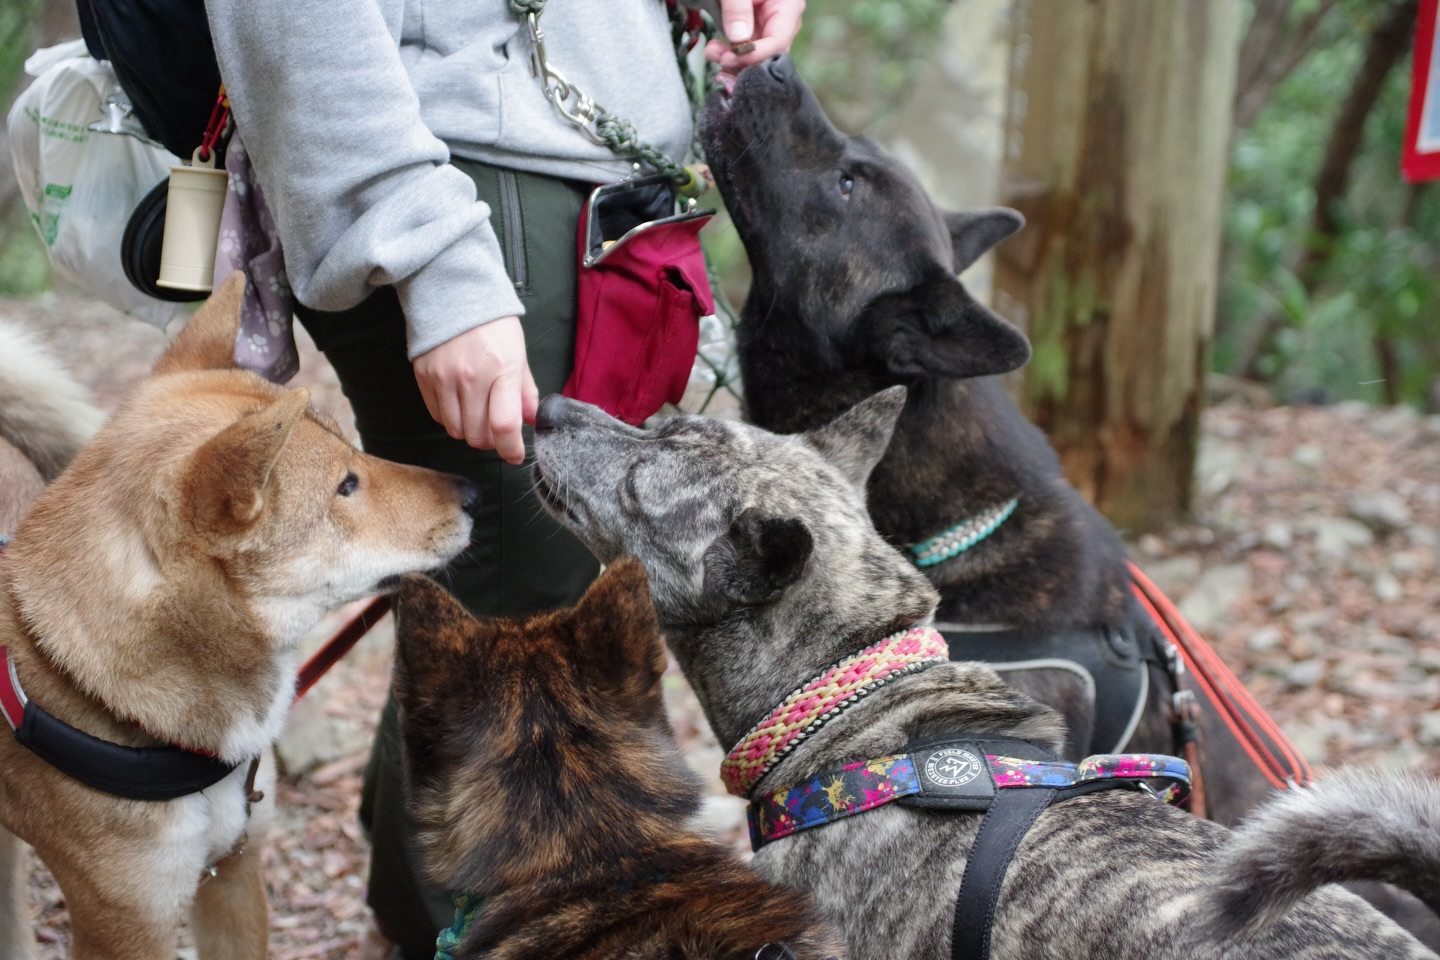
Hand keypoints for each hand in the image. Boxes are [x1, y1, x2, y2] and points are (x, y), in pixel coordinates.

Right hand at [412, 316, 537, 464]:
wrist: (455, 293)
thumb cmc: (493, 325)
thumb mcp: (518, 354)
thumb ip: (525, 391)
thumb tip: (532, 420)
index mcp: (501, 370)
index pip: (505, 425)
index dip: (511, 449)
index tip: (515, 454)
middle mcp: (471, 378)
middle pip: (477, 435)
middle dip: (490, 440)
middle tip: (496, 429)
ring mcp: (444, 379)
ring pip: (455, 430)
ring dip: (468, 430)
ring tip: (477, 414)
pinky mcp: (424, 378)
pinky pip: (437, 415)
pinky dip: (450, 417)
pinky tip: (459, 403)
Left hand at [704, 0, 804, 74]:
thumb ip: (737, 8)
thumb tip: (739, 39)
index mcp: (789, 6)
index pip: (778, 41)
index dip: (754, 55)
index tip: (729, 57)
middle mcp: (785, 21)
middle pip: (770, 55)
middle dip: (743, 62)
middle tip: (717, 58)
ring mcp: (771, 27)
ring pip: (758, 57)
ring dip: (734, 61)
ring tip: (712, 52)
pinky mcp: (757, 31)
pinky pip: (749, 52)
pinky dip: (732, 55)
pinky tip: (715, 52)